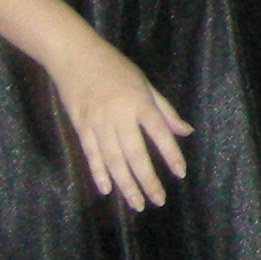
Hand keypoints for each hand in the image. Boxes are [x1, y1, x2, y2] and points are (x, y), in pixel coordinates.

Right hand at [48, 33, 189, 210]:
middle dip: (148, 180)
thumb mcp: (145, 83)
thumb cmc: (115, 67)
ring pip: (113, 160)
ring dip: (126, 184)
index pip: (160, 133)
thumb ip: (165, 110)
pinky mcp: (80, 127)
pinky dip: (99, 173)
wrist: (74, 55)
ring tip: (137, 203)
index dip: (171, 154)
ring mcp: (98, 123)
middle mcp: (119, 115)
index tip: (180, 173)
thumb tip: (186, 131)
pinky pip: (91, 155)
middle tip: (158, 201)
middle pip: (136, 154)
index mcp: (140, 102)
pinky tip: (107, 190)